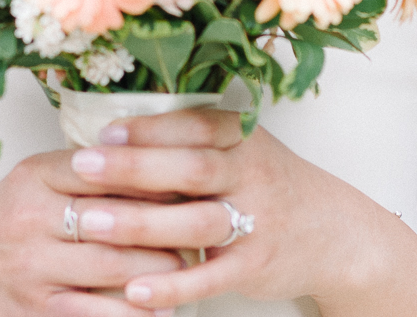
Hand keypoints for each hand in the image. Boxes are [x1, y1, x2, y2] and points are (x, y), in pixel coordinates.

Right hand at [0, 147, 186, 316]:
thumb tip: (167, 158)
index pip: (111, 166)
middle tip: (217, 220)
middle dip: (175, 223)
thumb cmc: (9, 220)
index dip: (161, 171)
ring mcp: (34, 268)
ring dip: (165, 269)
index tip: (201, 173)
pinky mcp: (38, 311)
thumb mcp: (38, 178)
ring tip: (195, 263)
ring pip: (117, 269)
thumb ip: (90, 168)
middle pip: (122, 219)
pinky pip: (100, 315)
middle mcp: (32, 218)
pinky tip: (164, 305)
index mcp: (37, 175)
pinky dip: (138, 312)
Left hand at [39, 110, 416, 313]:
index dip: (148, 128)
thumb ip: (190, 138)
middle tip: (82, 168)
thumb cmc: (269, 182)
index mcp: (243, 137)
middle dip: (133, 167)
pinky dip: (172, 285)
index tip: (102, 132)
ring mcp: (257, 221)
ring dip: (140, 224)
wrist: (334, 232)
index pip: (193, 125)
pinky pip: (210, 277)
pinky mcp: (256, 265)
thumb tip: (112, 129)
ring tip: (90, 225)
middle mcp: (252, 173)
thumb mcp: (242, 147)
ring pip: (195, 222)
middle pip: (190, 168)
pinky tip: (134, 291)